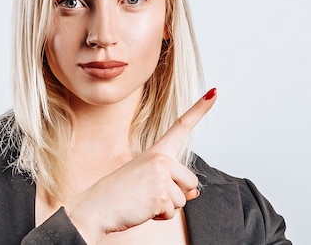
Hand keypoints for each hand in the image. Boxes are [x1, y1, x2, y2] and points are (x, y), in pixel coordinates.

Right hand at [66, 88, 216, 241]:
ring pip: (183, 200)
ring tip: (144, 200)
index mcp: (156, 151)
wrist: (96, 207)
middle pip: (191, 182)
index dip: (200, 109)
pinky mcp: (160, 195)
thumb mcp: (147, 181)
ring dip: (166, 207)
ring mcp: (161, 175)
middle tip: (149, 193)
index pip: (181, 126)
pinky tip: (143, 208)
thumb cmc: (119, 193)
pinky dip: (160, 217)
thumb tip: (195, 192)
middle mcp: (161, 159)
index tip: (213, 92)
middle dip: (176, 195)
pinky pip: (173, 213)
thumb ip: (172, 182)